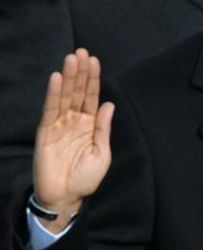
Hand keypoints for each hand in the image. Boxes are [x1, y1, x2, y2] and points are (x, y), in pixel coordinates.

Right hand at [33, 48, 114, 232]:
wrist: (66, 197)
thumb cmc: (85, 178)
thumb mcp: (102, 153)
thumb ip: (103, 128)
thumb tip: (109, 104)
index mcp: (89, 125)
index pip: (91, 97)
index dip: (93, 79)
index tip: (94, 60)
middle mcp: (74, 121)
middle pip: (77, 91)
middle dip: (80, 72)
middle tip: (81, 52)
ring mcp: (59, 125)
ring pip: (64, 96)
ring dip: (68, 77)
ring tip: (71, 58)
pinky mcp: (46, 132)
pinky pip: (50, 110)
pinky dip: (53, 94)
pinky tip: (57, 79)